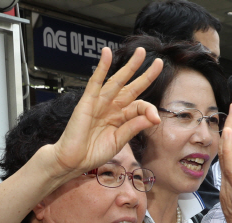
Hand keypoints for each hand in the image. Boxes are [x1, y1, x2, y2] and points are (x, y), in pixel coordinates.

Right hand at [49, 47, 162, 177]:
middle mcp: (112, 107)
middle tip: (158, 62)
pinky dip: (101, 67)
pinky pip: (95, 81)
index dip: (149, 109)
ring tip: (140, 52)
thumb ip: (134, 127)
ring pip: (117, 81)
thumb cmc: (93, 152)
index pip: (139, 106)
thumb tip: (154, 117)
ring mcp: (100, 103)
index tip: (155, 119)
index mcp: (121, 118)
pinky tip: (107, 53)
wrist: (73, 160)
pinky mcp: (87, 101)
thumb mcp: (119, 140)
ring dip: (129, 66)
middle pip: (132, 87)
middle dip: (145, 74)